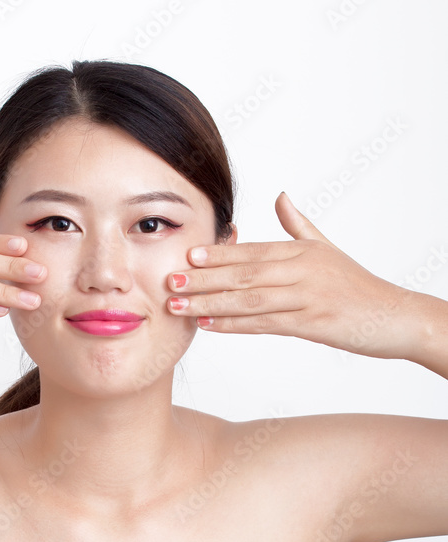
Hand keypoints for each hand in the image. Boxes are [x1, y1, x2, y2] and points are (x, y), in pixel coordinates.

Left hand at [166, 191, 415, 359]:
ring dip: (209, 303)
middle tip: (169, 280)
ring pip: (249, 300)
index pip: (252, 251)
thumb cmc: (357, 285)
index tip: (187, 254)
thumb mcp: (327, 248)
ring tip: (178, 306)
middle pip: (244, 274)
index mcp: (302, 251)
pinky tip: (208, 325)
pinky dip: (233, 325)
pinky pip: (264, 324)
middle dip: (204, 278)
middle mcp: (302, 271)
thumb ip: (298, 225)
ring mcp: (305, 298)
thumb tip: (280, 195)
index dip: (219, 253)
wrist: (392, 316)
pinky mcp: (310, 324)